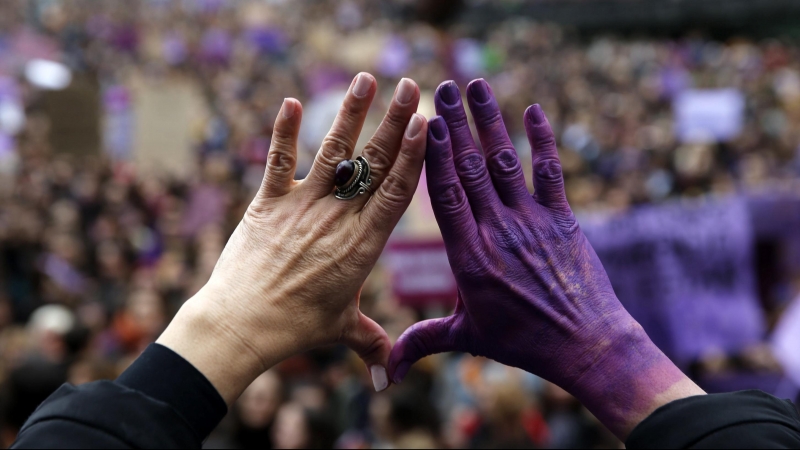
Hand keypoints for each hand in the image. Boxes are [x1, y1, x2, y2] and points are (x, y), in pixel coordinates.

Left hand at [158, 73, 427, 403]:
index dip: (415, 155)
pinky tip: (292, 101)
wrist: (242, 324)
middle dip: (395, 121)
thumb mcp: (341, 331)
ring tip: (366, 78)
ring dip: (351, 112)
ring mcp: (303, 206)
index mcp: (365, 244)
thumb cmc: (297, 327)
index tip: (427, 124)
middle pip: (374, 162)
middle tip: (412, 85)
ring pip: (334, 151)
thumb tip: (387, 382)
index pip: (397, 191)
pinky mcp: (268, 203)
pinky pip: (278, 161)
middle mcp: (339, 218)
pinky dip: (284, 131)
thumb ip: (371, 345)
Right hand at [387, 79, 703, 438]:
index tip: (425, 121)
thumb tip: (383, 372)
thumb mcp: (466, 338)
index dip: (435, 154)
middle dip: (456, 125)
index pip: (445, 195)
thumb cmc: (522, 343)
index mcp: (468, 256)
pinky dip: (543, 141)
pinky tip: (534, 111)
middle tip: (442, 87)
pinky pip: (550, 173)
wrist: (585, 346)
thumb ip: (422, 343)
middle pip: (470, 168)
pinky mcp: (562, 220)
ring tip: (476, 86)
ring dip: (491, 122)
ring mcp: (531, 222)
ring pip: (505, 162)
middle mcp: (497, 231)